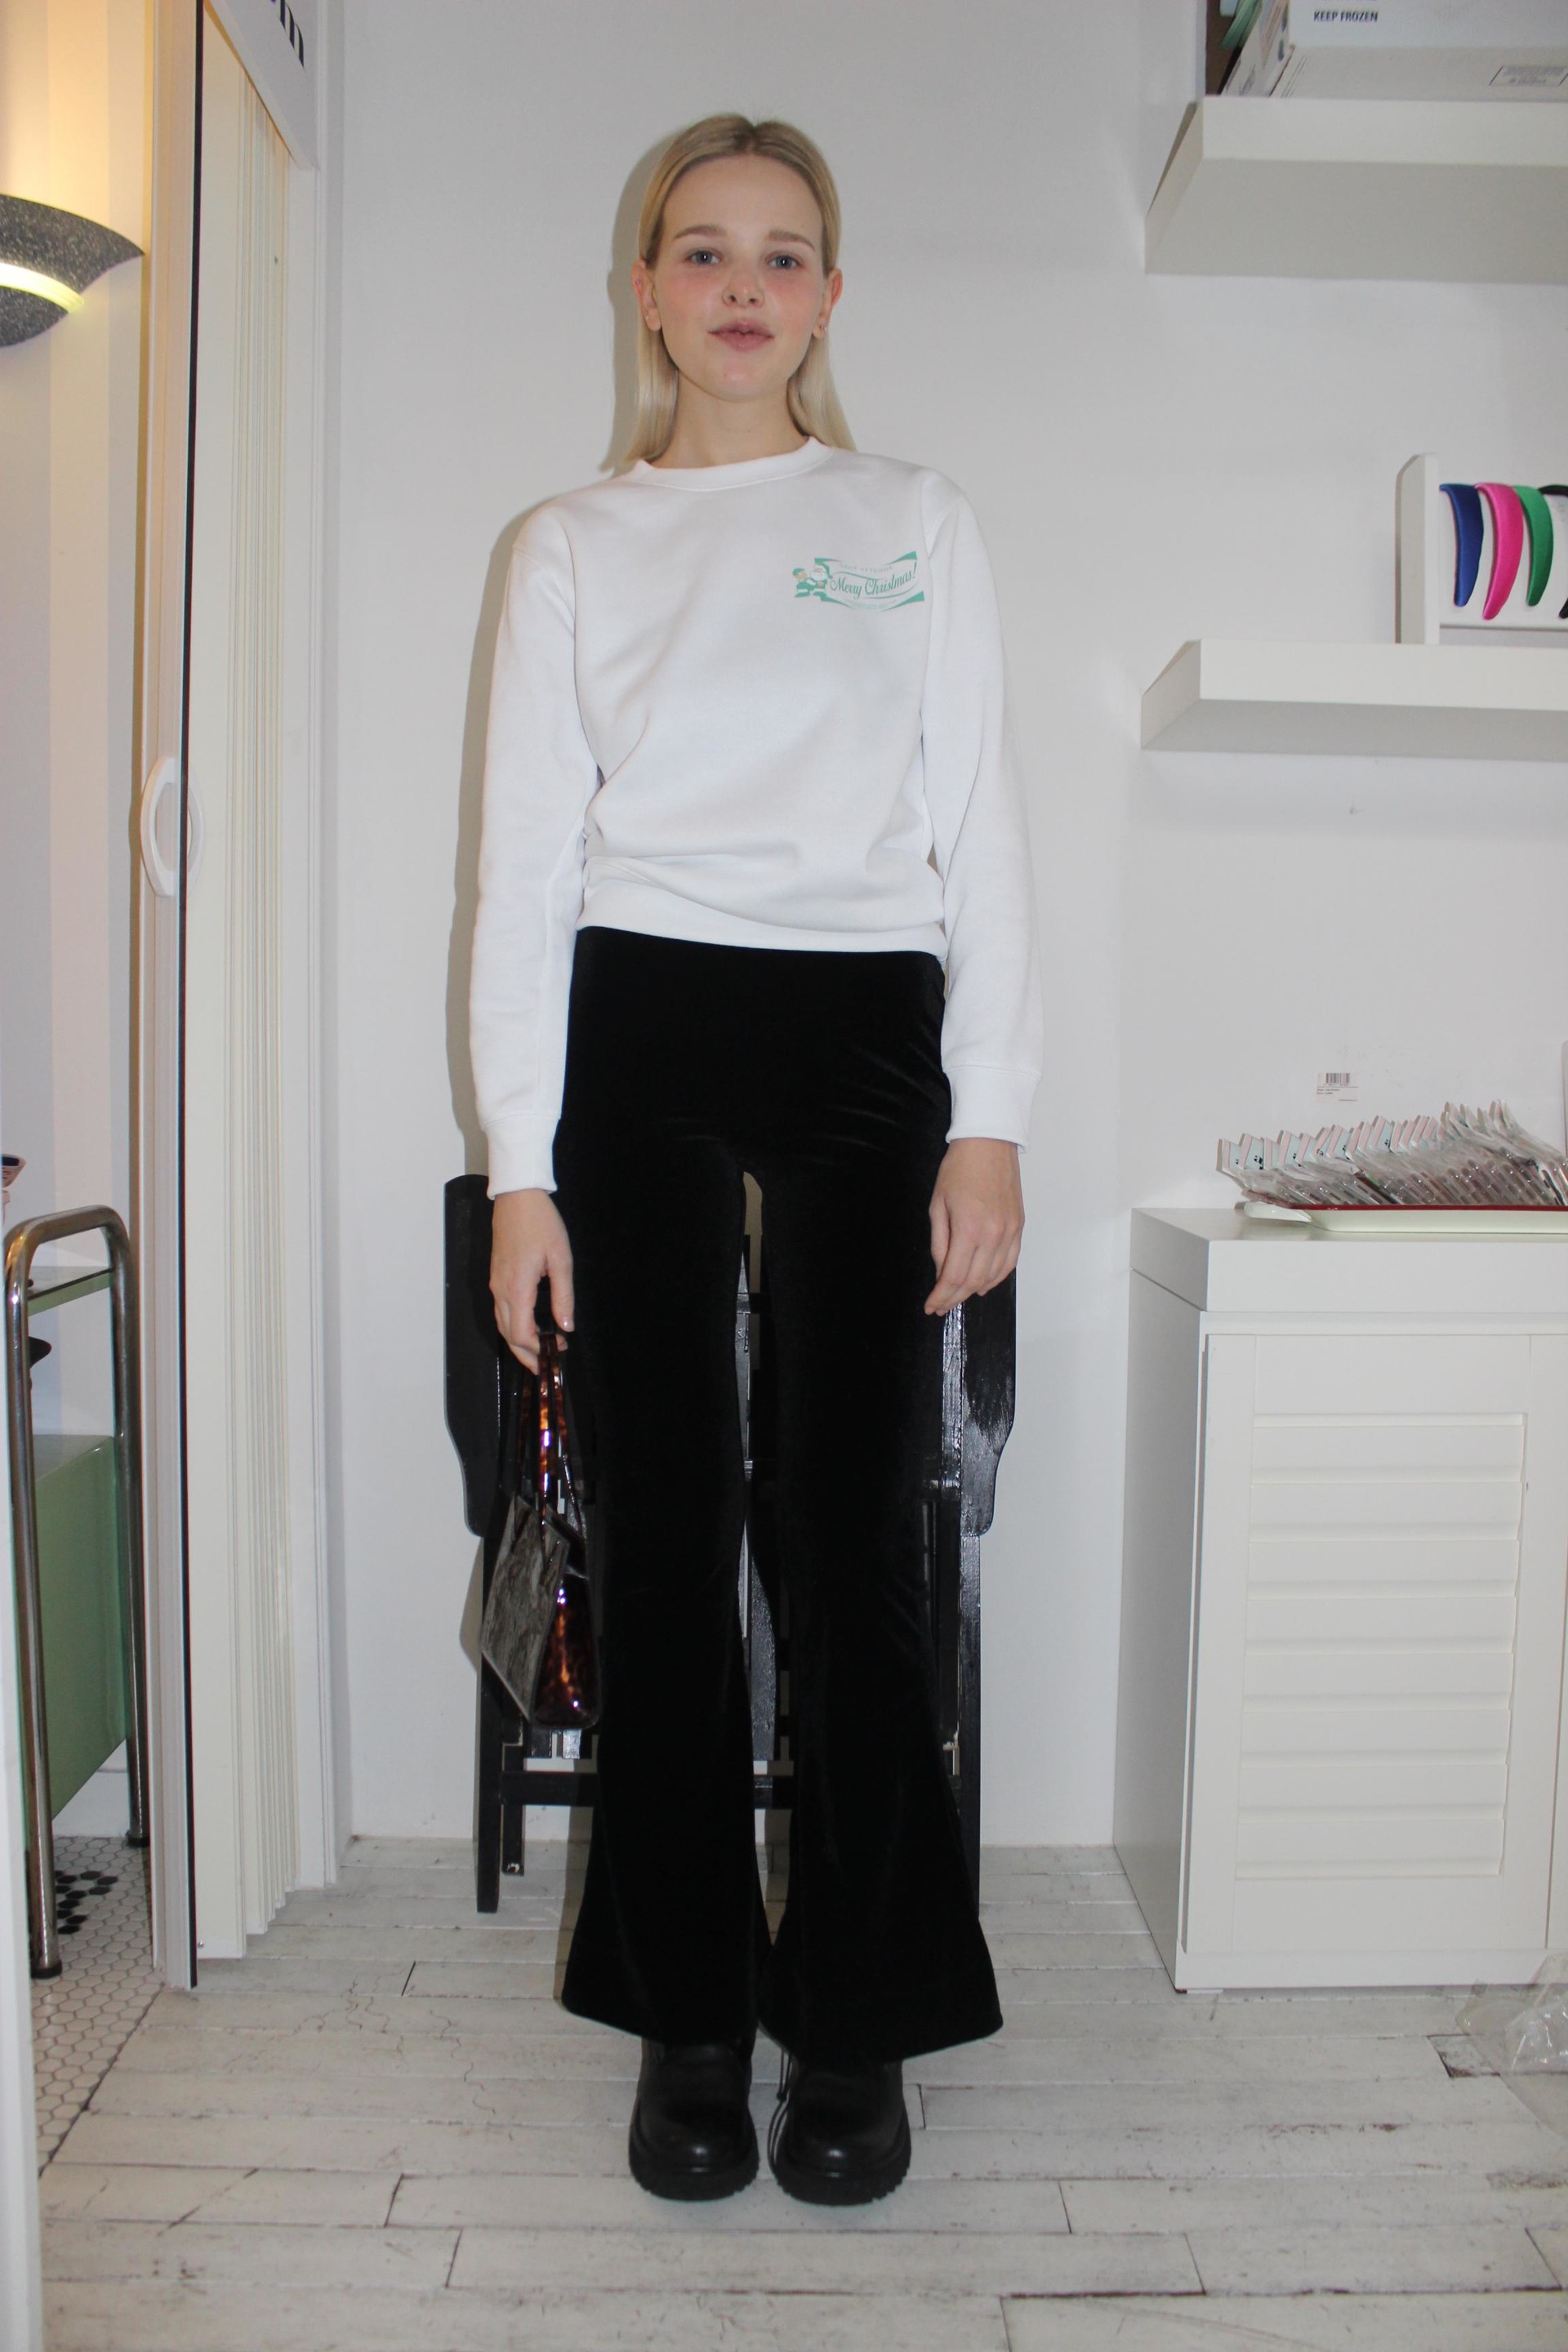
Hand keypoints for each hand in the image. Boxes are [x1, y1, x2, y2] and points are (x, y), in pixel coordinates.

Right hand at [490, 1188, 574, 1372]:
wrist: (517, 1198)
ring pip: (501, 1324)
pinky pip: (501, 1311)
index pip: (521, 1334)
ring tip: (538, 1352)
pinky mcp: (496, 1277)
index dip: (538, 1349)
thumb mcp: (561, 1259)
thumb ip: (563, 1296)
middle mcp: (501, 1290)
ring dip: (517, 1343)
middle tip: (545, 1365)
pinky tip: (527, 1329)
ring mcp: (495, 1283)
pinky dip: (512, 1327)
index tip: (557, 1351)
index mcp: (517, 1287)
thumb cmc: (541, 1223)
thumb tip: (566, 1326)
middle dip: (525, 1355)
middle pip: (507, 1335)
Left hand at [925, 1139, 1022, 1315]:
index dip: (941, 1296)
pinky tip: (983, 1283)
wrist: (989, 1144)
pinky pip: (1009, 1262)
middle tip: (941, 1305)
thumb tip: (941, 1270)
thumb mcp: (937, 1205)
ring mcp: (1009, 1231)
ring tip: (957, 1297)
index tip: (931, 1306)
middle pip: (973, 1281)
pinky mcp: (1019, 1226)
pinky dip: (996, 1278)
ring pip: (993, 1276)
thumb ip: (940, 1242)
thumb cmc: (959, 1169)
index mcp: (968, 1228)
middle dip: (954, 1298)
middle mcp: (993, 1234)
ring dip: (973, 1291)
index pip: (954, 1276)